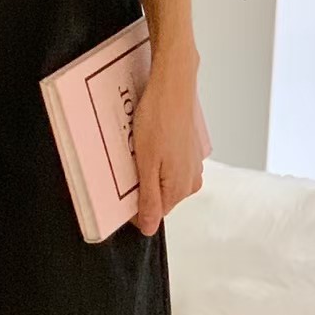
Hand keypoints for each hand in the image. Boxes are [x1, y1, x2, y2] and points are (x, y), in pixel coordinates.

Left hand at [130, 58, 203, 236]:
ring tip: (138, 147)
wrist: (173, 86)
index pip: (153, 213)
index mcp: (181, 189)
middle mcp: (192, 180)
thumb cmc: (158, 119)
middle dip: (141, 183)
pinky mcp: (189, 149)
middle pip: (158, 196)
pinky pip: (168, 163)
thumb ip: (148, 200)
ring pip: (162, 178)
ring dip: (148, 168)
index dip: (133, 202)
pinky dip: (156, 155)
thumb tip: (149, 229)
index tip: (121, 185)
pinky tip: (148, 139)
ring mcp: (192, 164)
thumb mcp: (146, 165)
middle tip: (130, 161)